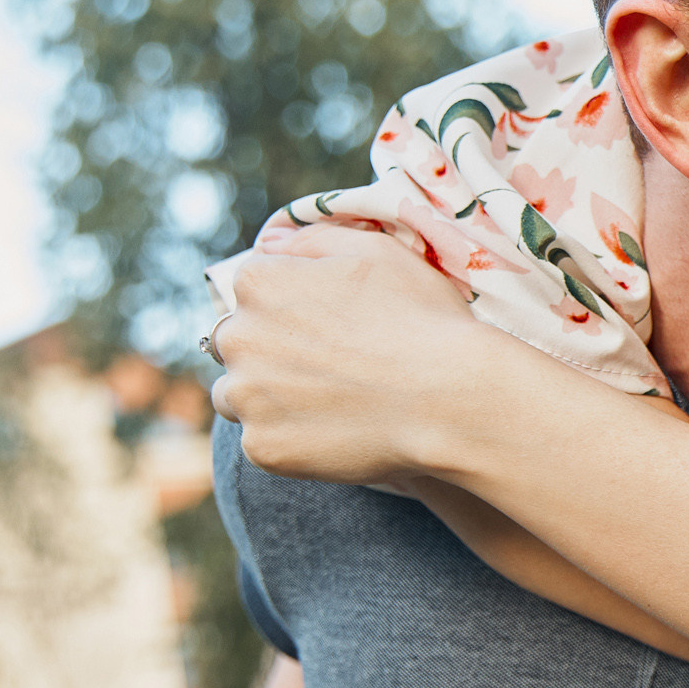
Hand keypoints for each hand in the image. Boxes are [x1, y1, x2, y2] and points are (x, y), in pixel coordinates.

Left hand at [208, 227, 504, 485]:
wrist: (451, 400)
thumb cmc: (422, 320)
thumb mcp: (377, 252)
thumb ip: (313, 239)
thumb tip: (273, 245)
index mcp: (259, 284)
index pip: (254, 290)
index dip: (293, 305)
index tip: (330, 324)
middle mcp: (238, 338)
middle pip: (237, 343)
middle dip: (270, 350)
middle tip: (329, 365)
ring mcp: (247, 397)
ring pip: (237, 395)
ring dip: (268, 396)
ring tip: (329, 401)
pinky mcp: (262, 448)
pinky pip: (262, 442)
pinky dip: (291, 439)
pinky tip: (336, 431)